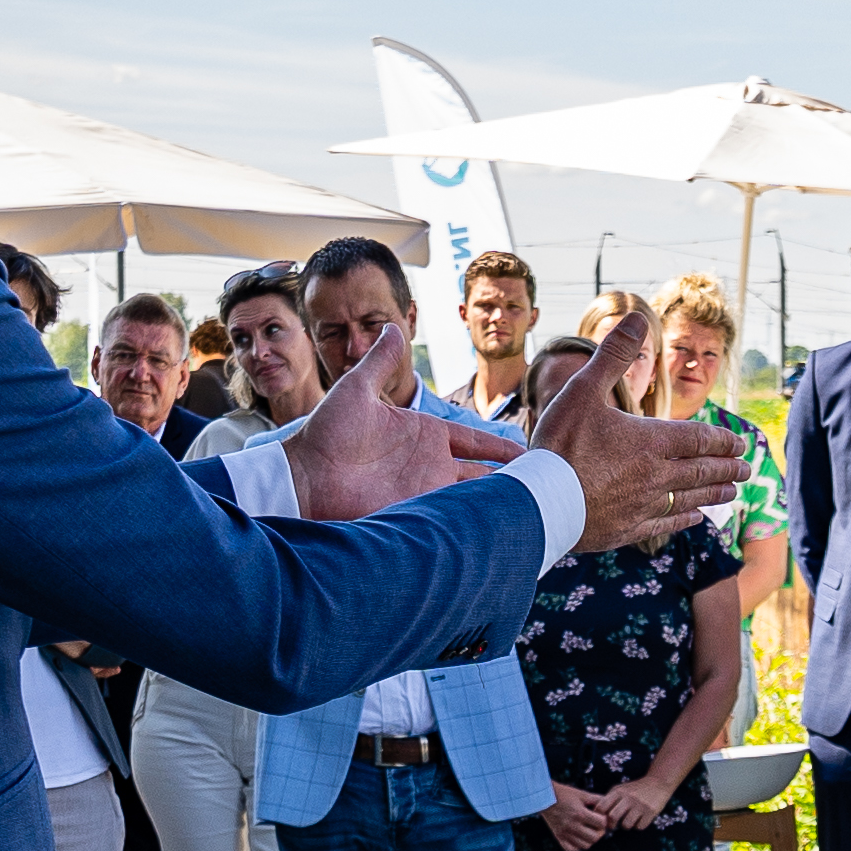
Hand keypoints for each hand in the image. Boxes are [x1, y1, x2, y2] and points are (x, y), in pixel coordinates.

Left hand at [274, 324, 528, 519]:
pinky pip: (454, 520)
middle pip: (482, 474)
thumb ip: (380, 362)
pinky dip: (477, 523)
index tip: (527, 452)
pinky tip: (502, 525)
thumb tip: (391, 326)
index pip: (474, 441)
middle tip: (545, 483)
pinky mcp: (416, 515)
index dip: (500, 447)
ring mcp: (424, 493)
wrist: (305, 479)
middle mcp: (429, 466)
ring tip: (535, 506)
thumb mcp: (356, 389)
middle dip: (511, 478)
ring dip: (500, 501)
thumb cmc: (326, 433)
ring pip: (474, 498)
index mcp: (423, 435)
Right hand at [533, 313, 752, 550]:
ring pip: (691, 498)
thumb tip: (637, 317)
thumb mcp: (582, 390)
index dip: (722, 441)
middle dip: (727, 468)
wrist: (539, 502)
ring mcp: (644, 505)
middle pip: (702, 470)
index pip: (699, 439)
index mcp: (651, 441)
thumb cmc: (559, 444)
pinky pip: (667, 523)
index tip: (740, 444)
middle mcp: (656, 474)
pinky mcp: (629, 529)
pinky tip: (696, 518)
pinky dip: (685, 519)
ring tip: (733, 493)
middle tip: (747, 469)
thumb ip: (613, 355)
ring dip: (715, 494)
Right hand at [540, 785, 606, 850]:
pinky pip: (571, 849)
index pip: (602, 824)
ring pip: (585, 846)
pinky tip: (578, 837)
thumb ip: (597, 799)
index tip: (600, 817)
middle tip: (596, 826)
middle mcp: (572, 825)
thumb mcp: (582, 794)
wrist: (544, 797)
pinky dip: (577, 845)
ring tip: (588, 831)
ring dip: (590, 839)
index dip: (604, 820)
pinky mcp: (558, 836)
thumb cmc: (565, 794)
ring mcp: (564, 833)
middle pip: (595, 837)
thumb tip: (610, 806)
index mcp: (580, 813)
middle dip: (599, 832)